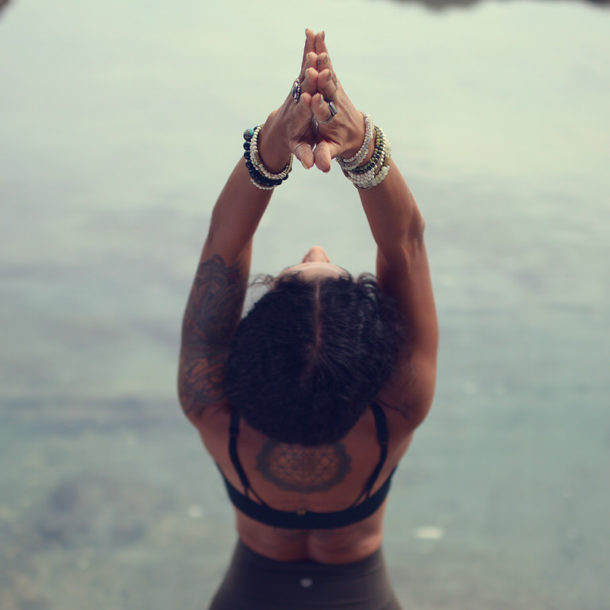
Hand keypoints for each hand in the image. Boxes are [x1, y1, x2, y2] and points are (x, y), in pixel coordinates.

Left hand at [258, 30, 319, 169]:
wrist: (278, 131)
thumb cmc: (293, 142)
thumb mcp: (299, 151)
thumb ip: (304, 155)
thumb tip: (310, 165)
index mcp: (297, 120)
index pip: (302, 111)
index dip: (305, 104)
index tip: (310, 95)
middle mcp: (296, 102)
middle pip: (302, 88)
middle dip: (308, 77)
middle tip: (313, 62)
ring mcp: (296, 90)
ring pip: (303, 72)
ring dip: (308, 56)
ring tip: (313, 40)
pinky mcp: (299, 81)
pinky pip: (305, 64)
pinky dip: (309, 49)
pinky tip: (313, 33)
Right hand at [310, 34, 367, 172]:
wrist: (360, 134)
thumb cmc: (342, 144)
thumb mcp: (333, 152)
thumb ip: (326, 156)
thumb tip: (322, 167)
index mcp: (332, 121)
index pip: (324, 113)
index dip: (318, 106)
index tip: (311, 99)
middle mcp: (335, 103)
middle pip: (328, 90)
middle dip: (321, 78)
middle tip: (314, 65)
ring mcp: (336, 91)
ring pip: (329, 72)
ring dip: (323, 58)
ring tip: (316, 42)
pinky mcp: (335, 82)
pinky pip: (328, 64)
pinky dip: (322, 50)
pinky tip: (316, 33)